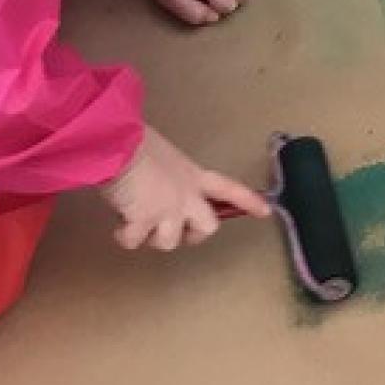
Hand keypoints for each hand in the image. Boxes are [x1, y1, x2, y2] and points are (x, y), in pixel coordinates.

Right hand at [101, 127, 269, 250]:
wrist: (119, 145)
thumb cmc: (137, 142)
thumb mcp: (163, 156)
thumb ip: (169, 175)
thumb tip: (154, 187)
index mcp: (194, 175)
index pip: (229, 188)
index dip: (248, 201)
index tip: (265, 211)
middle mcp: (187, 196)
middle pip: (208, 227)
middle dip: (193, 235)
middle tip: (173, 229)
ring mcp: (169, 211)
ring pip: (169, 242)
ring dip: (151, 236)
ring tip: (135, 218)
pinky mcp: (145, 221)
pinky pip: (135, 241)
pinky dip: (125, 236)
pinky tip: (119, 222)